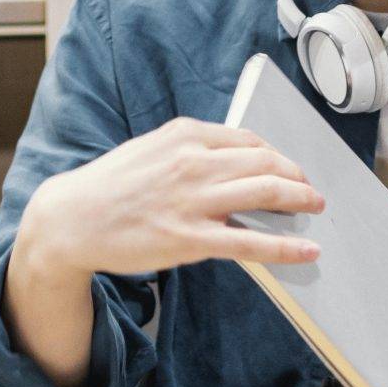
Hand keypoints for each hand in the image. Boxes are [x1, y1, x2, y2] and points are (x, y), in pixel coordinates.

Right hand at [19, 119, 323, 280]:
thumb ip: (189, 150)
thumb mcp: (151, 149)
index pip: (248, 139)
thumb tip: (228, 160)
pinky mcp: (190, 238)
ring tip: (315, 208)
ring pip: (266, 192)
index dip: (276, 154)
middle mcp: (194, 162)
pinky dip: (286, 247)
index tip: (287, 166)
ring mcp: (193, 201)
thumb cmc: (110, 186)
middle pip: (266, 161)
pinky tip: (306, 251)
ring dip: (300, 200)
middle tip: (311, 190)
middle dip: (296, 175)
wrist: (72, 219)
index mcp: (185, 135)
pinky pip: (251, 243)